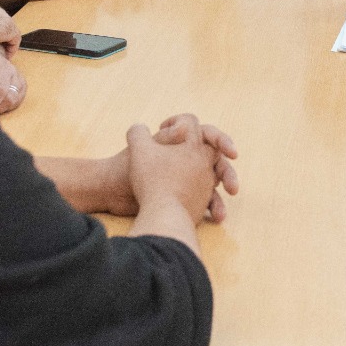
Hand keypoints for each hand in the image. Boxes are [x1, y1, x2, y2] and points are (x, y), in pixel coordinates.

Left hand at [89, 114, 238, 219]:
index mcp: (179, 140)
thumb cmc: (127, 167)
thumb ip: (167, 137)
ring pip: (213, 183)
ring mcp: (186, 175)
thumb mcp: (145, 148)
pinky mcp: (183, 194)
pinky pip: (205, 200)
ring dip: (220, 198)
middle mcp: (185, 156)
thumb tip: (184, 128)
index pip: (208, 134)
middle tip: (233, 187)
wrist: (112, 191)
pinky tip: (214, 218)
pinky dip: (211, 208)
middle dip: (227, 173)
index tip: (230, 152)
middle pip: (216, 160)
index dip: (221, 140)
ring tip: (220, 214)